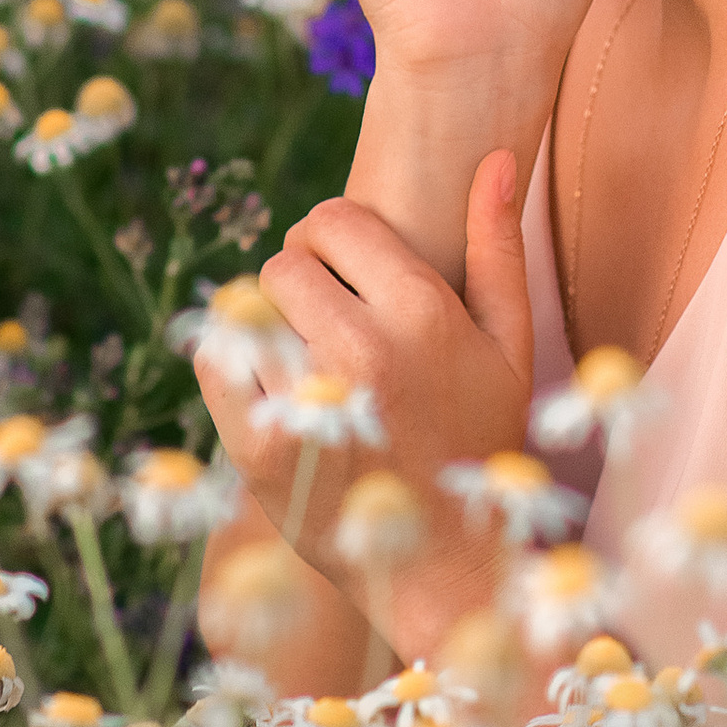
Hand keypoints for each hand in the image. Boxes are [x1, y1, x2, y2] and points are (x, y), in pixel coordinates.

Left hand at [197, 152, 537, 635]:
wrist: (447, 568)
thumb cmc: (481, 445)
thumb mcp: (510, 346)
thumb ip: (498, 248)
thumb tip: (493, 159)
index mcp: (423, 313)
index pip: (336, 219)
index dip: (330, 234)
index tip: (339, 265)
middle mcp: (364, 350)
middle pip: (284, 263)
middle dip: (298, 281)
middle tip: (320, 319)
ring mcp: (309, 402)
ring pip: (247, 311)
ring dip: (267, 326)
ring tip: (301, 360)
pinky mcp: (262, 451)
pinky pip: (216, 365)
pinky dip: (232, 367)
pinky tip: (272, 389)